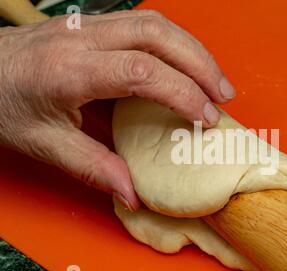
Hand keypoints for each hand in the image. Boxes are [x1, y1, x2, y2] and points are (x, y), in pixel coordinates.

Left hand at [0, 11, 235, 210]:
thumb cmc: (4, 104)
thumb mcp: (45, 144)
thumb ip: (93, 168)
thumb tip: (133, 192)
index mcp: (70, 71)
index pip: (142, 72)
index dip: (183, 93)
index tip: (206, 118)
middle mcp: (83, 39)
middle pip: (157, 35)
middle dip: (200, 64)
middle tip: (225, 94)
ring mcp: (88, 25)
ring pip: (155, 22)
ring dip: (192, 48)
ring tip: (215, 78)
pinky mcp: (92, 24)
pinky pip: (144, 23)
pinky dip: (175, 42)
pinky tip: (186, 62)